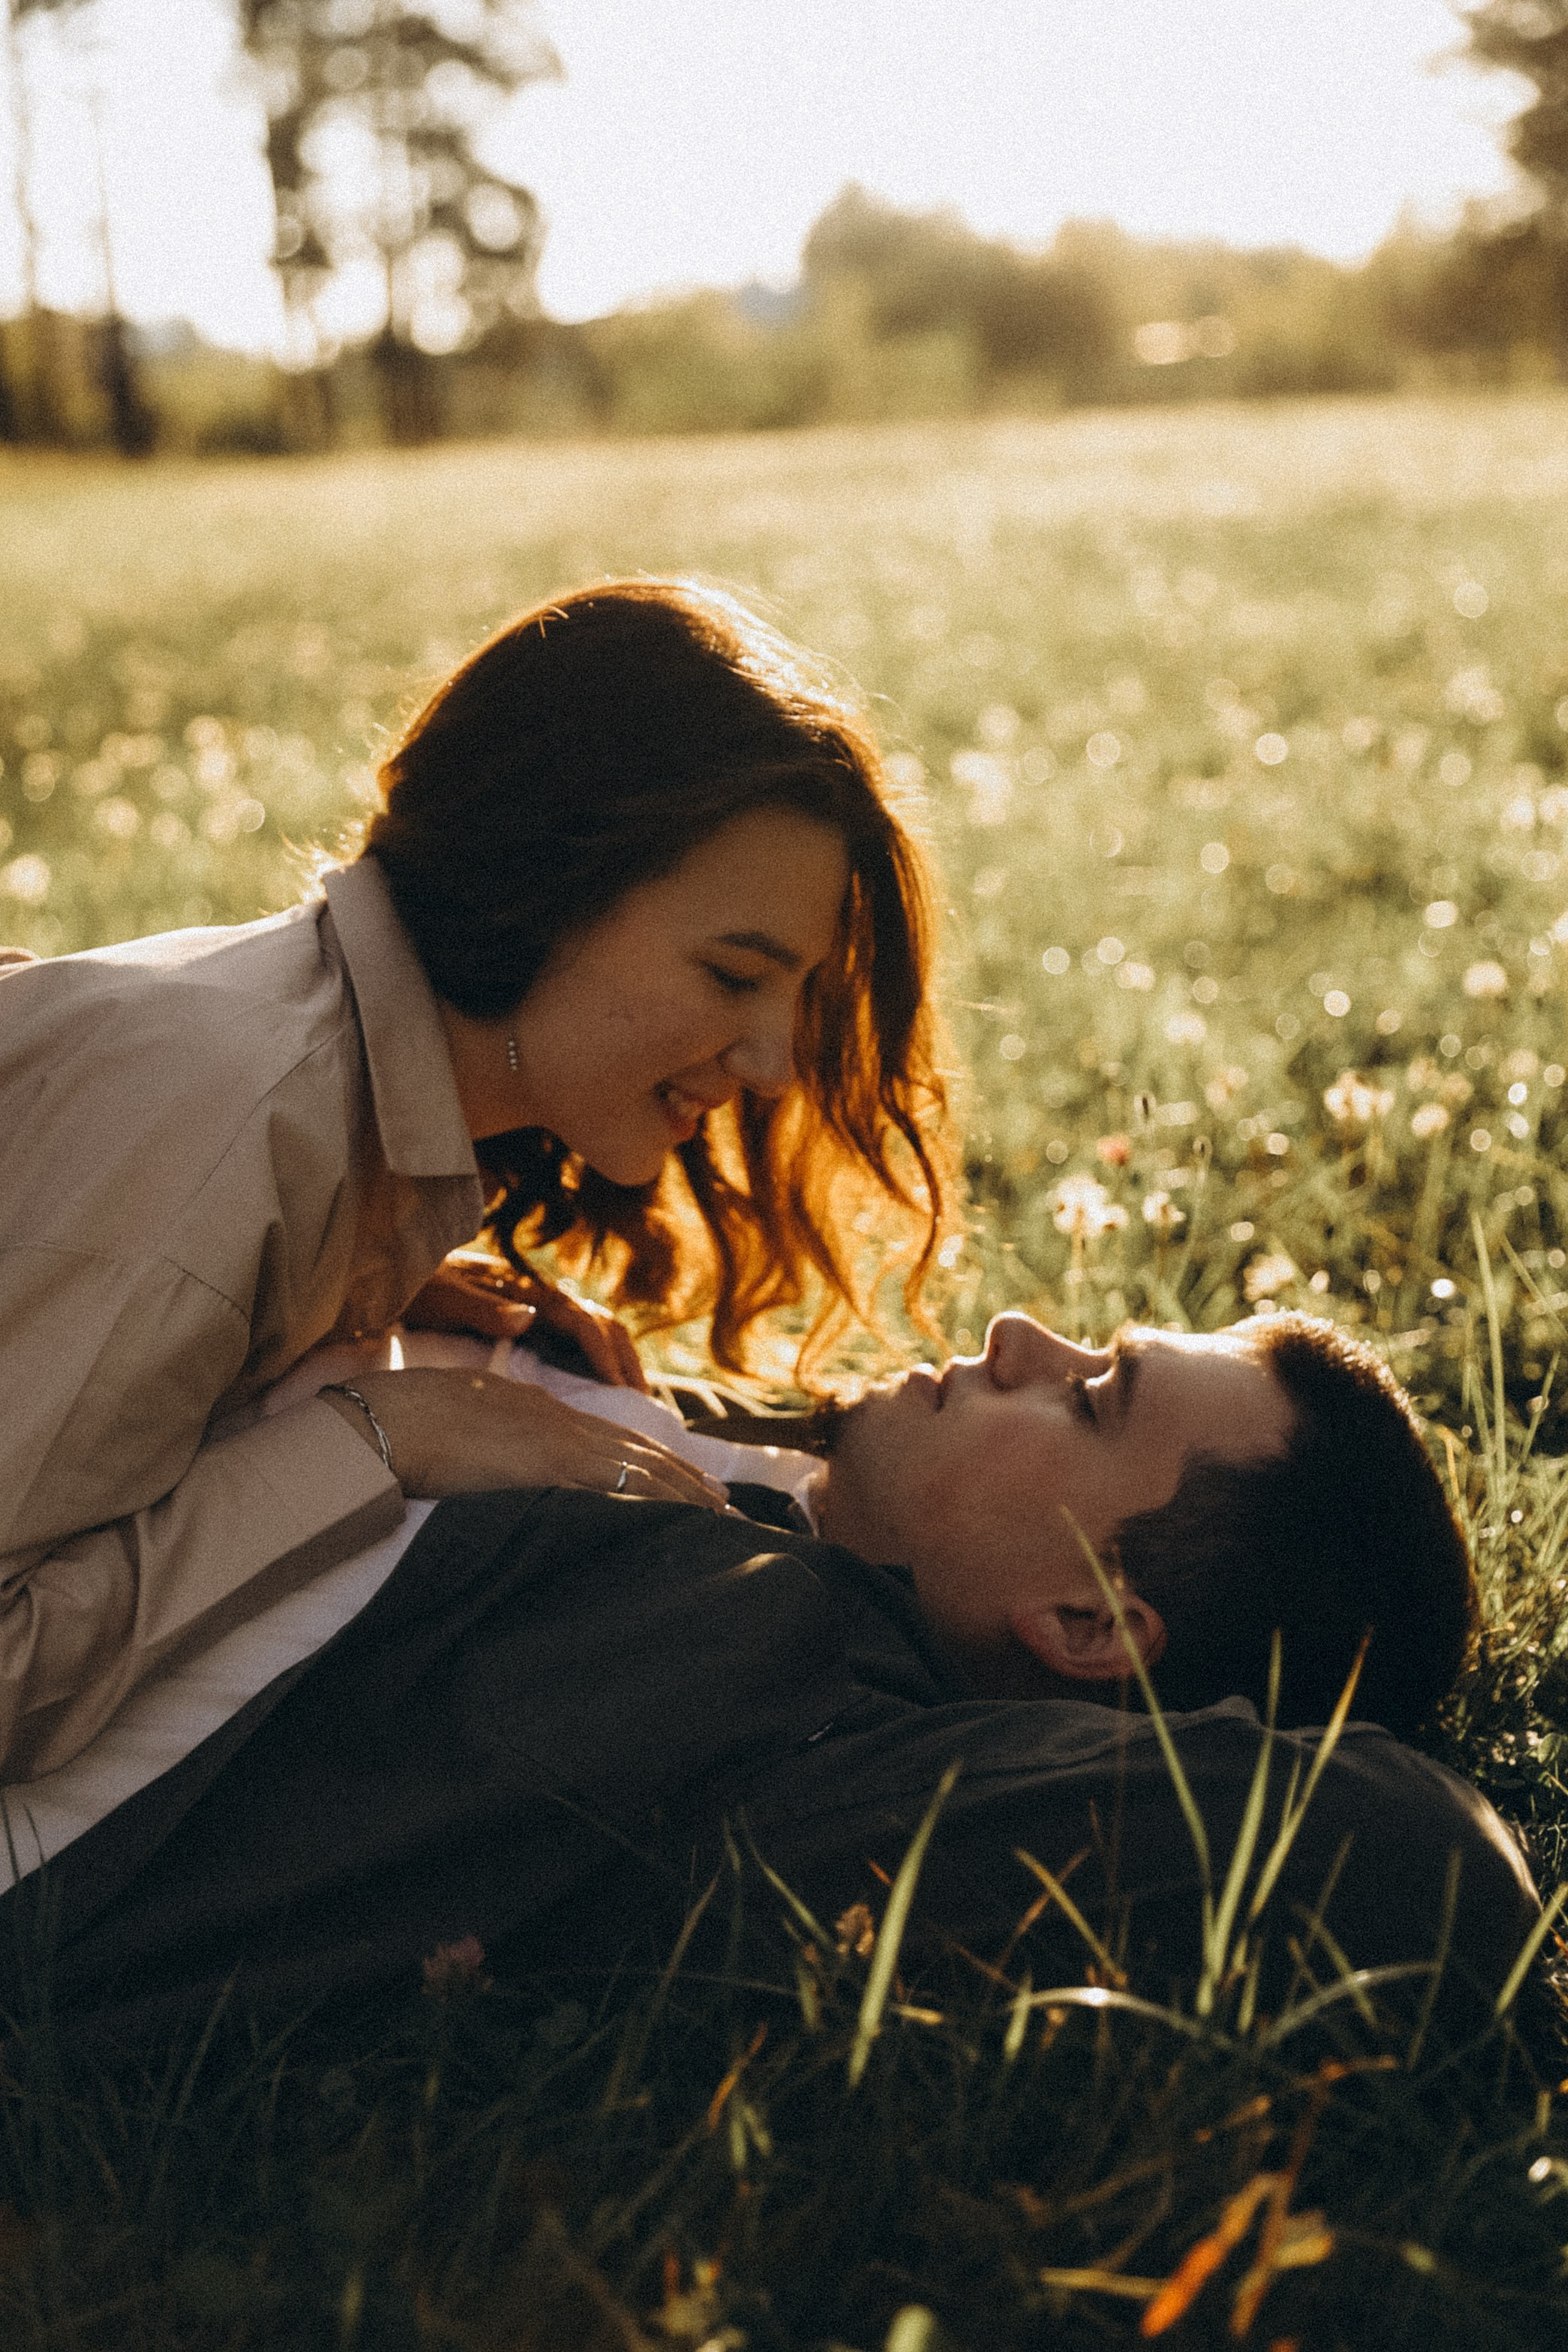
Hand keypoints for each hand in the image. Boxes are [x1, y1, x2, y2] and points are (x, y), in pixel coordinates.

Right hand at [321, 1367, 723, 1508]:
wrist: (383, 1419)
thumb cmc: (405, 1420)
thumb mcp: (462, 1420)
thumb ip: (494, 1436)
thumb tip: (507, 1462)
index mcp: (537, 1410)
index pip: (611, 1438)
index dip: (652, 1457)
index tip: (685, 1475)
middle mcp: (557, 1421)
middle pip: (637, 1452)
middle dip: (683, 1477)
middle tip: (723, 1502)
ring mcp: (555, 1443)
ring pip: (638, 1469)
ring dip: (681, 1493)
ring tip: (717, 1514)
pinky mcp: (547, 1468)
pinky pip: (613, 1488)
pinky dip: (650, 1503)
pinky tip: (674, 1521)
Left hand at [403, 1252, 647, 1390]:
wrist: (399, 1275)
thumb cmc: (417, 1290)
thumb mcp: (440, 1298)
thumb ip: (481, 1307)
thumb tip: (528, 1316)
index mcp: (526, 1291)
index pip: (582, 1321)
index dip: (604, 1354)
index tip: (620, 1388)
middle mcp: (541, 1298)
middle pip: (602, 1324)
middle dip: (626, 1360)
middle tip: (645, 1403)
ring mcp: (539, 1310)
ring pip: (596, 1331)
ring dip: (619, 1360)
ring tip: (636, 1398)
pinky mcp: (531, 1324)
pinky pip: (577, 1341)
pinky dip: (600, 1362)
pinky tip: (603, 1389)